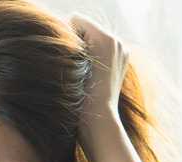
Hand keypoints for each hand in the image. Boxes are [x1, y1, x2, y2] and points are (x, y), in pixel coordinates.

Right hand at [69, 13, 129, 153]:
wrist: (97, 122)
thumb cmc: (77, 97)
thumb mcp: (67, 65)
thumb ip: (66, 42)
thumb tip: (60, 32)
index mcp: (105, 39)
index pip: (75, 19)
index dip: (63, 34)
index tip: (61, 55)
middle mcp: (117, 41)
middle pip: (85, 27)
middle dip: (74, 40)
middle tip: (68, 64)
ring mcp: (121, 51)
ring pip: (93, 38)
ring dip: (82, 49)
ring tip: (77, 71)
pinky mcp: (121, 61)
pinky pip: (101, 48)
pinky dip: (92, 56)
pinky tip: (87, 73)